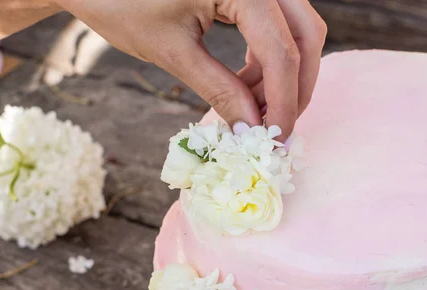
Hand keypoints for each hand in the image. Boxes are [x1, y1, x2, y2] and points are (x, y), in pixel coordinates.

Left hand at [54, 0, 326, 136]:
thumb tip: (252, 128)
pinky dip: (270, 58)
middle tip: (274, 127)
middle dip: (295, 86)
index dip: (283, 100)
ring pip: (298, 30)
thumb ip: (219, 88)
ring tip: (252, 107)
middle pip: (306, 34)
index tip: (275, 138)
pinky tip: (247, 82)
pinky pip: (279, 25)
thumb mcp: (172, 50)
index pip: (281, 50)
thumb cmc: (120, 1)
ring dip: (284, 74)